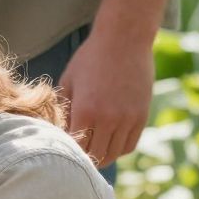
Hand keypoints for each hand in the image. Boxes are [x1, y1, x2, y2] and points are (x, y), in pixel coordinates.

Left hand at [58, 25, 155, 167]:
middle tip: (74, 156)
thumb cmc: (90, 58)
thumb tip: (57, 134)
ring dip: (101, 156)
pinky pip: (129, 145)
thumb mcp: (68, 81)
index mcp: (85, 111)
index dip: (67, 151)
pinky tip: (108, 143)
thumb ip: (63, 111)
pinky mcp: (141, 117)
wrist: (124, 39)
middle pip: (94, 156)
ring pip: (113, 154)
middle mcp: (108, 119)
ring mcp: (128, 119)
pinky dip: (118, 149)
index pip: (74, 147)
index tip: (61, 149)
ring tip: (91, 151)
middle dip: (83, 158)